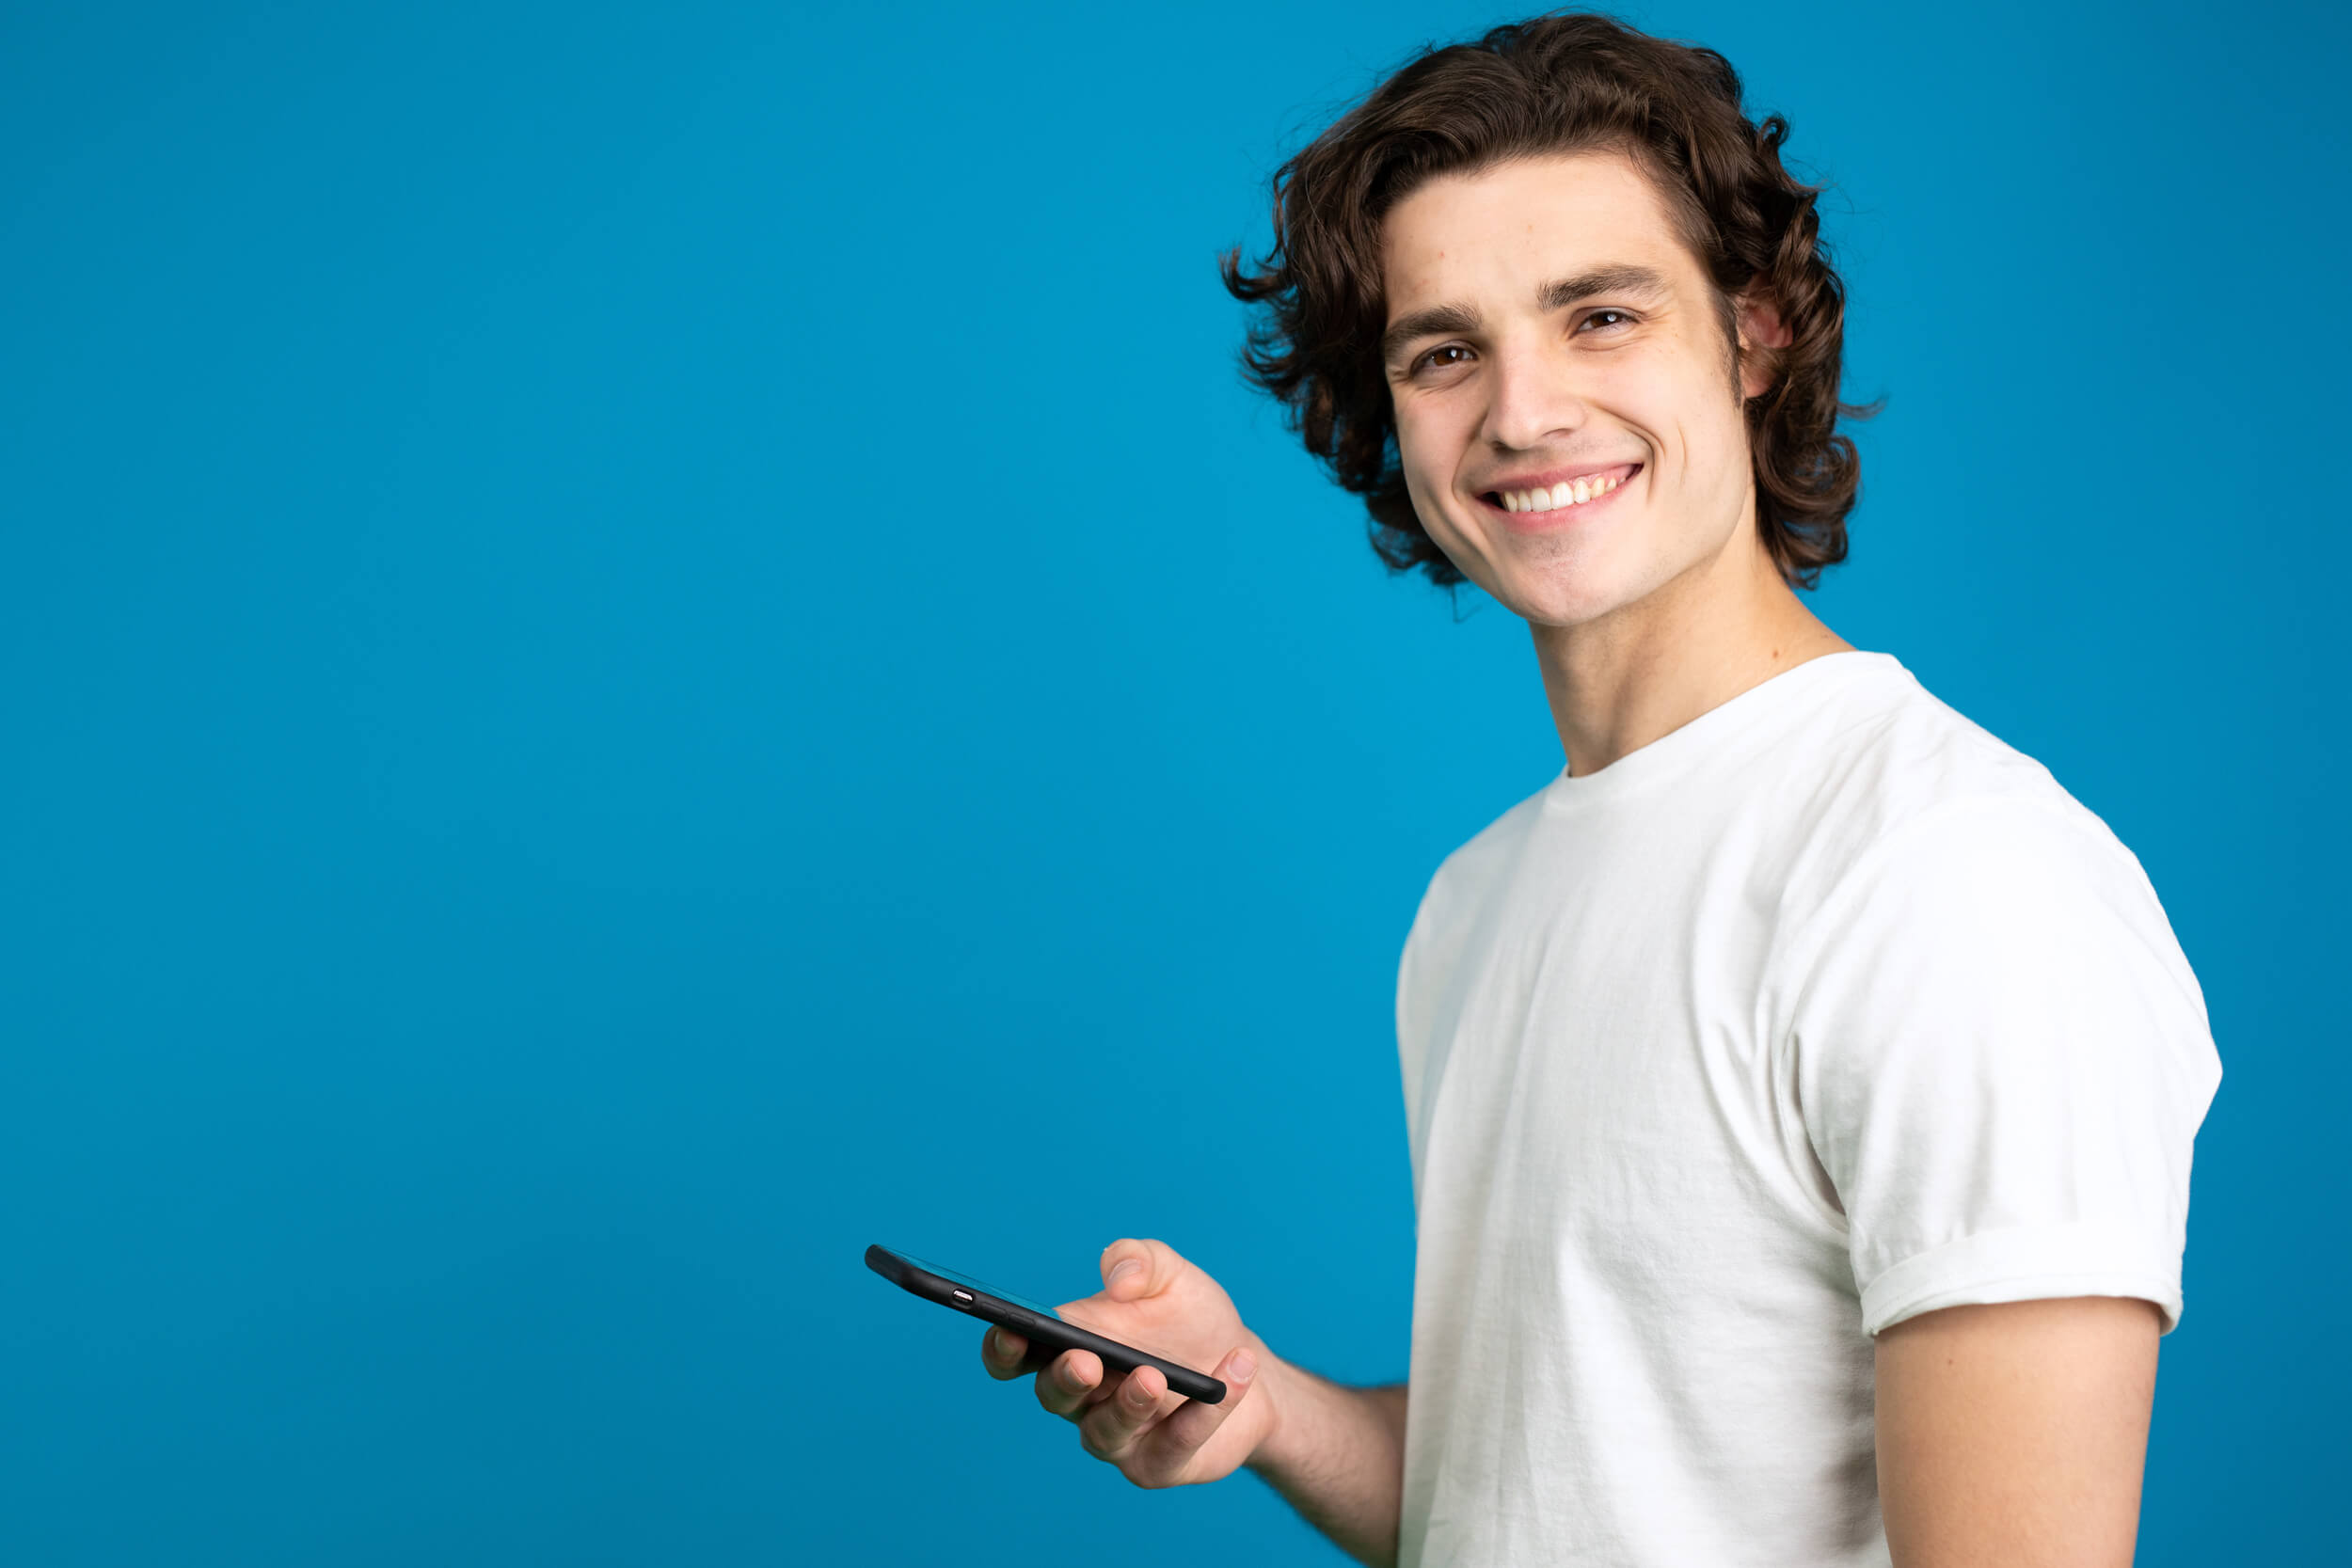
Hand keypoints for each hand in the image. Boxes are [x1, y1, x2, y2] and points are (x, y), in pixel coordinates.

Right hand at [979, 1237, 1275, 1487]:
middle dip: (1066, 1379)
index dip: (1003, 1348)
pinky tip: (1233, 1371)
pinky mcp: (1159, 1465)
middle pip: (1054, 1396)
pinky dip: (1203, 1412)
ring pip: (1106, 1431)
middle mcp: (1084, 1399)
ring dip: (1129, 1405)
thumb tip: (1118, 1282)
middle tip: (1087, 1361)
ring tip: (1155, 1376)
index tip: (1009, 1331)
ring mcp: (1119, 1437)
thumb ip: (1138, 1259)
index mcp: (1070, 1348)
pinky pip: (1175, 1444)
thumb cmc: (1190, 1319)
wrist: (1245, 1364)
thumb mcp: (1169, 1275)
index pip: (1016, 1356)